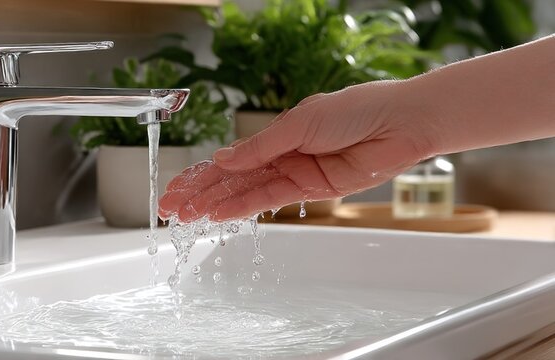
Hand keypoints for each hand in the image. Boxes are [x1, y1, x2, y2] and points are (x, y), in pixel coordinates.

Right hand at [159, 80, 439, 221]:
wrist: (398, 123)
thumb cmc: (355, 109)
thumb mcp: (298, 122)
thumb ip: (260, 146)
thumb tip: (222, 158)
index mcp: (275, 135)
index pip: (228, 159)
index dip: (199, 174)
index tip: (175, 189)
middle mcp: (281, 157)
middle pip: (230, 180)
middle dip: (198, 194)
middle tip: (170, 210)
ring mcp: (294, 175)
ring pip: (244, 192)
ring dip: (214, 205)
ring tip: (186, 217)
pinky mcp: (311, 191)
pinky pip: (269, 199)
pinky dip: (243, 206)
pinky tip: (219, 214)